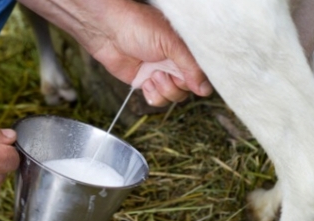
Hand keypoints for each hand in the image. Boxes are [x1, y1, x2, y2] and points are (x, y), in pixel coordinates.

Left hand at [91, 2, 212, 105]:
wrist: (109, 31)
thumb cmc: (139, 27)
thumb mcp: (171, 43)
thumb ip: (191, 66)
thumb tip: (204, 90)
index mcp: (186, 51)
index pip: (201, 75)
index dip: (195, 81)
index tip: (186, 79)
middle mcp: (175, 64)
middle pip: (187, 90)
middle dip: (175, 86)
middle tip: (162, 73)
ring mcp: (161, 74)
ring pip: (173, 97)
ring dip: (164, 90)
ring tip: (152, 75)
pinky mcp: (146, 83)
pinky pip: (157, 100)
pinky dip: (153, 95)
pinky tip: (146, 82)